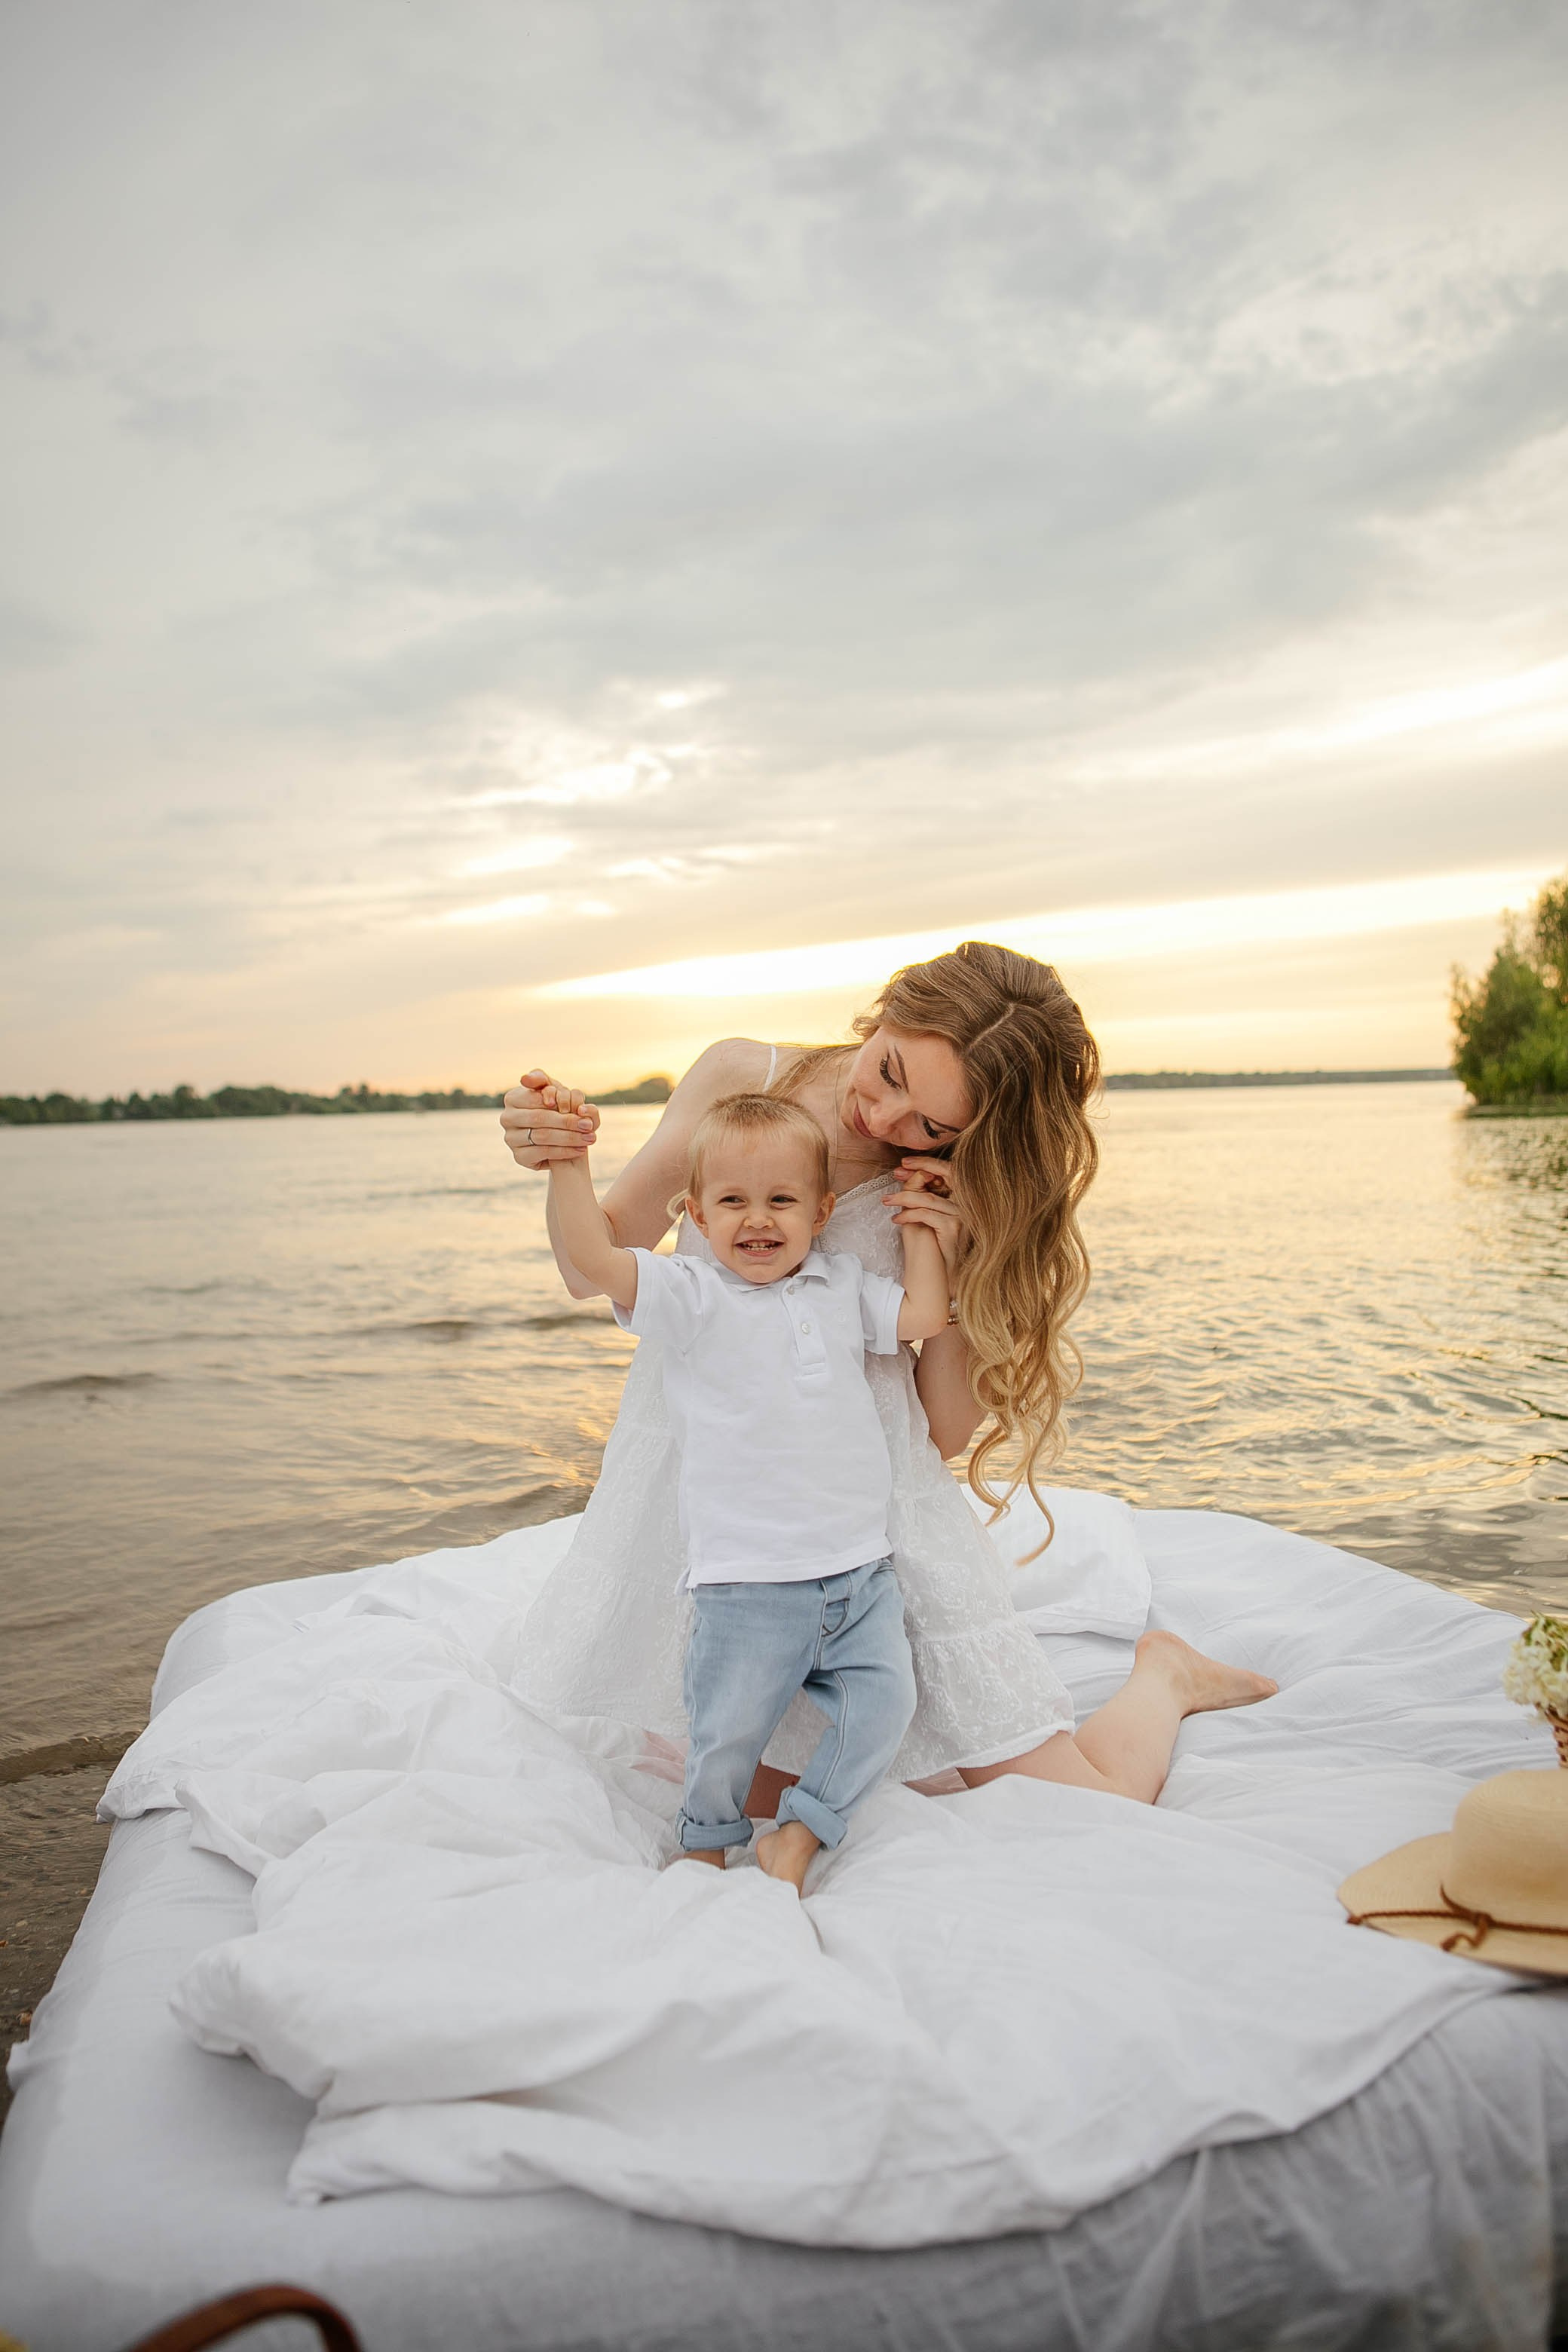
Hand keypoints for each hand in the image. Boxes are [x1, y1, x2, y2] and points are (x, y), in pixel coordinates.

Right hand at [500, 1069, 599, 1169]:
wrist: (558, 1137)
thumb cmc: (556, 1108)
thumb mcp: (553, 1089)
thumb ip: (542, 1080)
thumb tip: (525, 1079)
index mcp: (512, 1098)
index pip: (536, 1098)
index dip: (559, 1101)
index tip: (579, 1107)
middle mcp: (507, 1118)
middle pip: (540, 1118)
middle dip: (567, 1121)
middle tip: (588, 1125)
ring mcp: (510, 1139)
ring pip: (543, 1136)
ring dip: (570, 1137)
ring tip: (589, 1137)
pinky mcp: (518, 1156)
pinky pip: (543, 1153)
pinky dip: (564, 1151)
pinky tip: (580, 1149)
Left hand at [882, 1156, 967, 1278]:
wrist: (941, 1276)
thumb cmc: (933, 1247)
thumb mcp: (926, 1216)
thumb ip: (923, 1197)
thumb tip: (906, 1176)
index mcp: (962, 1198)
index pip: (946, 1172)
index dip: (925, 1165)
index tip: (903, 1165)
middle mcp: (966, 1205)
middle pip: (939, 1180)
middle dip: (915, 1174)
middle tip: (895, 1173)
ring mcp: (962, 1216)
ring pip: (928, 1199)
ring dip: (903, 1198)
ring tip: (887, 1202)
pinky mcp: (954, 1227)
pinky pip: (926, 1214)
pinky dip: (908, 1215)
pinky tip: (897, 1220)